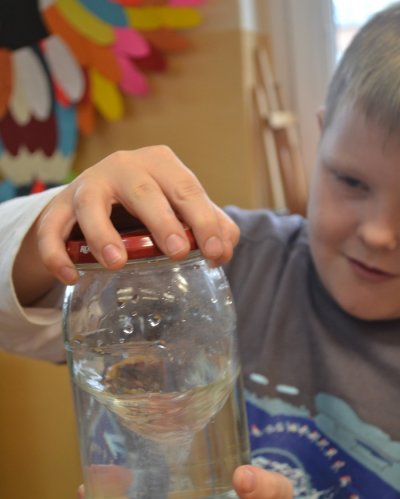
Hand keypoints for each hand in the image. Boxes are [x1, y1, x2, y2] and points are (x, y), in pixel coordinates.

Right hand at [37, 146, 239, 283]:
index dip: (204, 220)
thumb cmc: (149, 204)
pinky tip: (71, 278)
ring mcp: (88, 184)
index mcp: (160, 164)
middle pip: (143, 190)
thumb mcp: (180, 206)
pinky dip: (56, 253)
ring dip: (102, 233)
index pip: (187, 189)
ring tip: (116, 263)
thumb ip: (209, 223)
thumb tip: (225, 248)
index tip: (215, 253)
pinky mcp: (59, 206)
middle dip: (161, 221)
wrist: (99, 198)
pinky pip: (52, 229)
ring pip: (91, 204)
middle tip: (177, 253)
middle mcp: (124, 167)